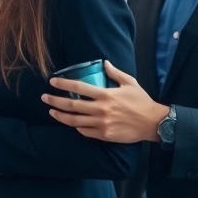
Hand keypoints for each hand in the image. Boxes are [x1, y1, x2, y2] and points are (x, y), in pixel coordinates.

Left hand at [44, 61, 166, 143]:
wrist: (153, 123)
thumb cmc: (141, 101)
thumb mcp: (130, 83)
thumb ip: (115, 73)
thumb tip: (104, 62)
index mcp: (106, 94)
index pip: (79, 87)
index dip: (63, 83)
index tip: (52, 82)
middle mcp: (101, 109)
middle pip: (72, 105)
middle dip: (55, 100)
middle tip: (44, 98)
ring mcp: (101, 123)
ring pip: (74, 120)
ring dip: (60, 115)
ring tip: (51, 111)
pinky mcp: (104, 135)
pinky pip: (85, 132)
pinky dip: (76, 127)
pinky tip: (71, 123)